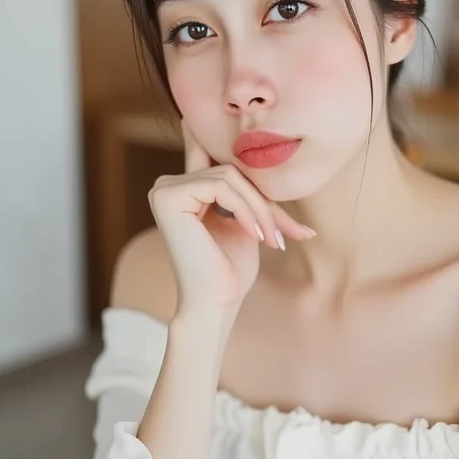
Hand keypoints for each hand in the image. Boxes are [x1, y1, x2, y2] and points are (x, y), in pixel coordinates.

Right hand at [148, 119, 314, 310]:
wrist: (215, 304)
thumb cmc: (231, 270)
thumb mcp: (246, 221)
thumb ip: (246, 192)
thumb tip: (271, 155)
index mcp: (182, 189)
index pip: (221, 160)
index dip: (246, 170)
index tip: (275, 200)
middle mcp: (167, 185)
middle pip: (231, 171)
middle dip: (265, 201)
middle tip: (293, 232)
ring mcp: (164, 190)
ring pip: (229, 177)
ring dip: (260, 208)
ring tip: (273, 239)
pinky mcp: (168, 197)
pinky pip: (221, 186)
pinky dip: (246, 210)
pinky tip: (256, 235)